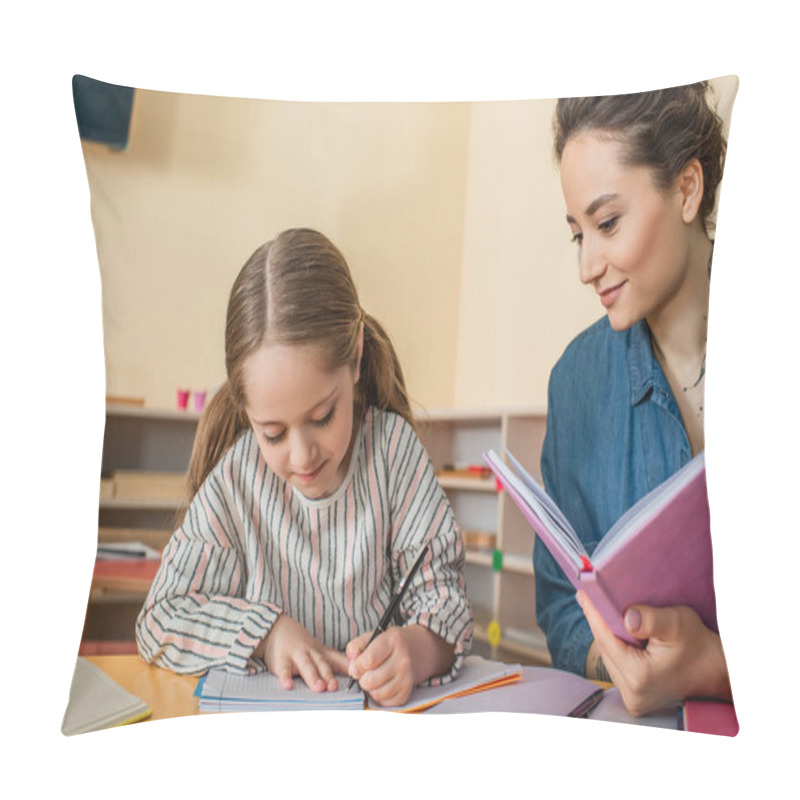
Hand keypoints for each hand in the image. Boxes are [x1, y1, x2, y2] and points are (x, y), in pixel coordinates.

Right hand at [256, 614, 349, 692]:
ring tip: (319, 687)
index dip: (348, 667)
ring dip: (313, 676)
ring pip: (306, 666)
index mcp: (323, 654)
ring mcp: (297, 656)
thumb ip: (339, 663)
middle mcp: (312, 654)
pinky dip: (285, 677)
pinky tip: (288, 686)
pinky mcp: (281, 660)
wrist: (278, 629)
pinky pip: (283, 669)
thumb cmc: (304, 647)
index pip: (338, 660)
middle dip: (329, 675)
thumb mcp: (322, 652)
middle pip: (322, 663)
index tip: (358, 675)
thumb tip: (361, 676)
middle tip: (334, 686)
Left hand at [345, 626, 417, 705]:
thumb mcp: (373, 636)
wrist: (417, 650)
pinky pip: (384, 702)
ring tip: (373, 678)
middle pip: (370, 680)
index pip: (369, 660)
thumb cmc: (389, 644)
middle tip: (365, 672)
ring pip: (376, 694)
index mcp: (393, 640)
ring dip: (370, 688)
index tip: (356, 665)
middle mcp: (403, 660)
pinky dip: (379, 696)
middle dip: (362, 678)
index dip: (357, 665)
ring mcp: (407, 678)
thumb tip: (352, 668)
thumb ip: (356, 647)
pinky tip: (382, 685)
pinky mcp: (407, 693)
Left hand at [577, 590, 730, 715]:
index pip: (606, 639)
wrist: (718, 672)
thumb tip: (626, 616)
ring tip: (597, 607)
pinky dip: (615, 646)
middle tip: (588, 595)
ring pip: (609, 657)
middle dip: (597, 621)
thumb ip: (652, 619)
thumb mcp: (678, 623)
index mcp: (639, 677)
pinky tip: (613, 628)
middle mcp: (632, 693)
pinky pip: (617, 665)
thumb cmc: (700, 645)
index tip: (582, 592)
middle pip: (605, 649)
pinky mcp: (636, 698)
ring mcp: (633, 699)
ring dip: (605, 634)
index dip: (593, 613)